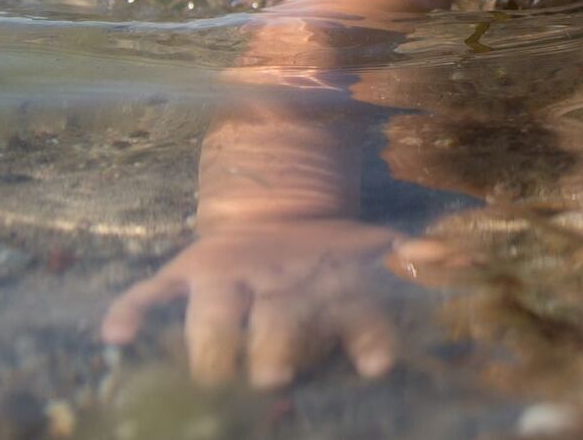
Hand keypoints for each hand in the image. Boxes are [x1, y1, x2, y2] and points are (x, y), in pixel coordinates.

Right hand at [102, 219, 400, 387]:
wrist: (279, 205)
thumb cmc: (334, 257)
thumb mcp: (379, 255)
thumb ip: (418, 262)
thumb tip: (467, 253)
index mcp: (332, 284)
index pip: (357, 312)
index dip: (370, 336)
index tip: (378, 365)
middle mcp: (280, 282)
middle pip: (277, 319)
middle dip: (276, 347)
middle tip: (275, 377)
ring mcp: (230, 277)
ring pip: (213, 311)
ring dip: (212, 342)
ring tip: (210, 374)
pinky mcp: (188, 274)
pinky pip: (152, 291)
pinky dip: (132, 310)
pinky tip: (116, 335)